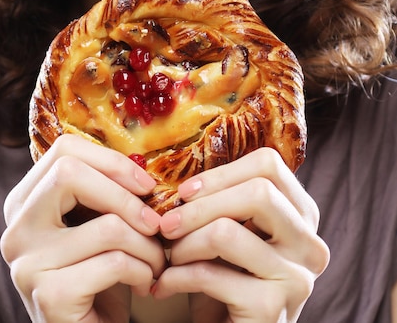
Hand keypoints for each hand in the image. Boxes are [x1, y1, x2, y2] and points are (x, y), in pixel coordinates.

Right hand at [0, 135, 166, 322]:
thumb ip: (103, 191)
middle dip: (127, 196)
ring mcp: (27, 262)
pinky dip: (143, 271)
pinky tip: (145, 284)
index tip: (145, 184)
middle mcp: (16, 228)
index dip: (111, 161)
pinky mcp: (49, 295)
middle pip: (70, 173)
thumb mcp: (95, 223)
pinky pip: (115, 263)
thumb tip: (142, 165)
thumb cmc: (99, 274)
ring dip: (147, 245)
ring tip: (156, 260)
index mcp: (25, 201)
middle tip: (155, 222)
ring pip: (107, 225)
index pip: (63, 150)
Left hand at [155, 147, 329, 322]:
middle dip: (201, 205)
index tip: (186, 191)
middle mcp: (309, 244)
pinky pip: (210, 274)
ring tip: (169, 256)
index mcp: (302, 215)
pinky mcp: (272, 309)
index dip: (222, 173)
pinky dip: (177, 276)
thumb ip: (226, 201)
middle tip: (167, 223)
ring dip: (185, 243)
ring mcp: (296, 278)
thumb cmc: (227, 281)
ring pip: (227, 232)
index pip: (269, 165)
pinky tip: (165, 285)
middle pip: (257, 191)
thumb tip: (184, 176)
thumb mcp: (232, 234)